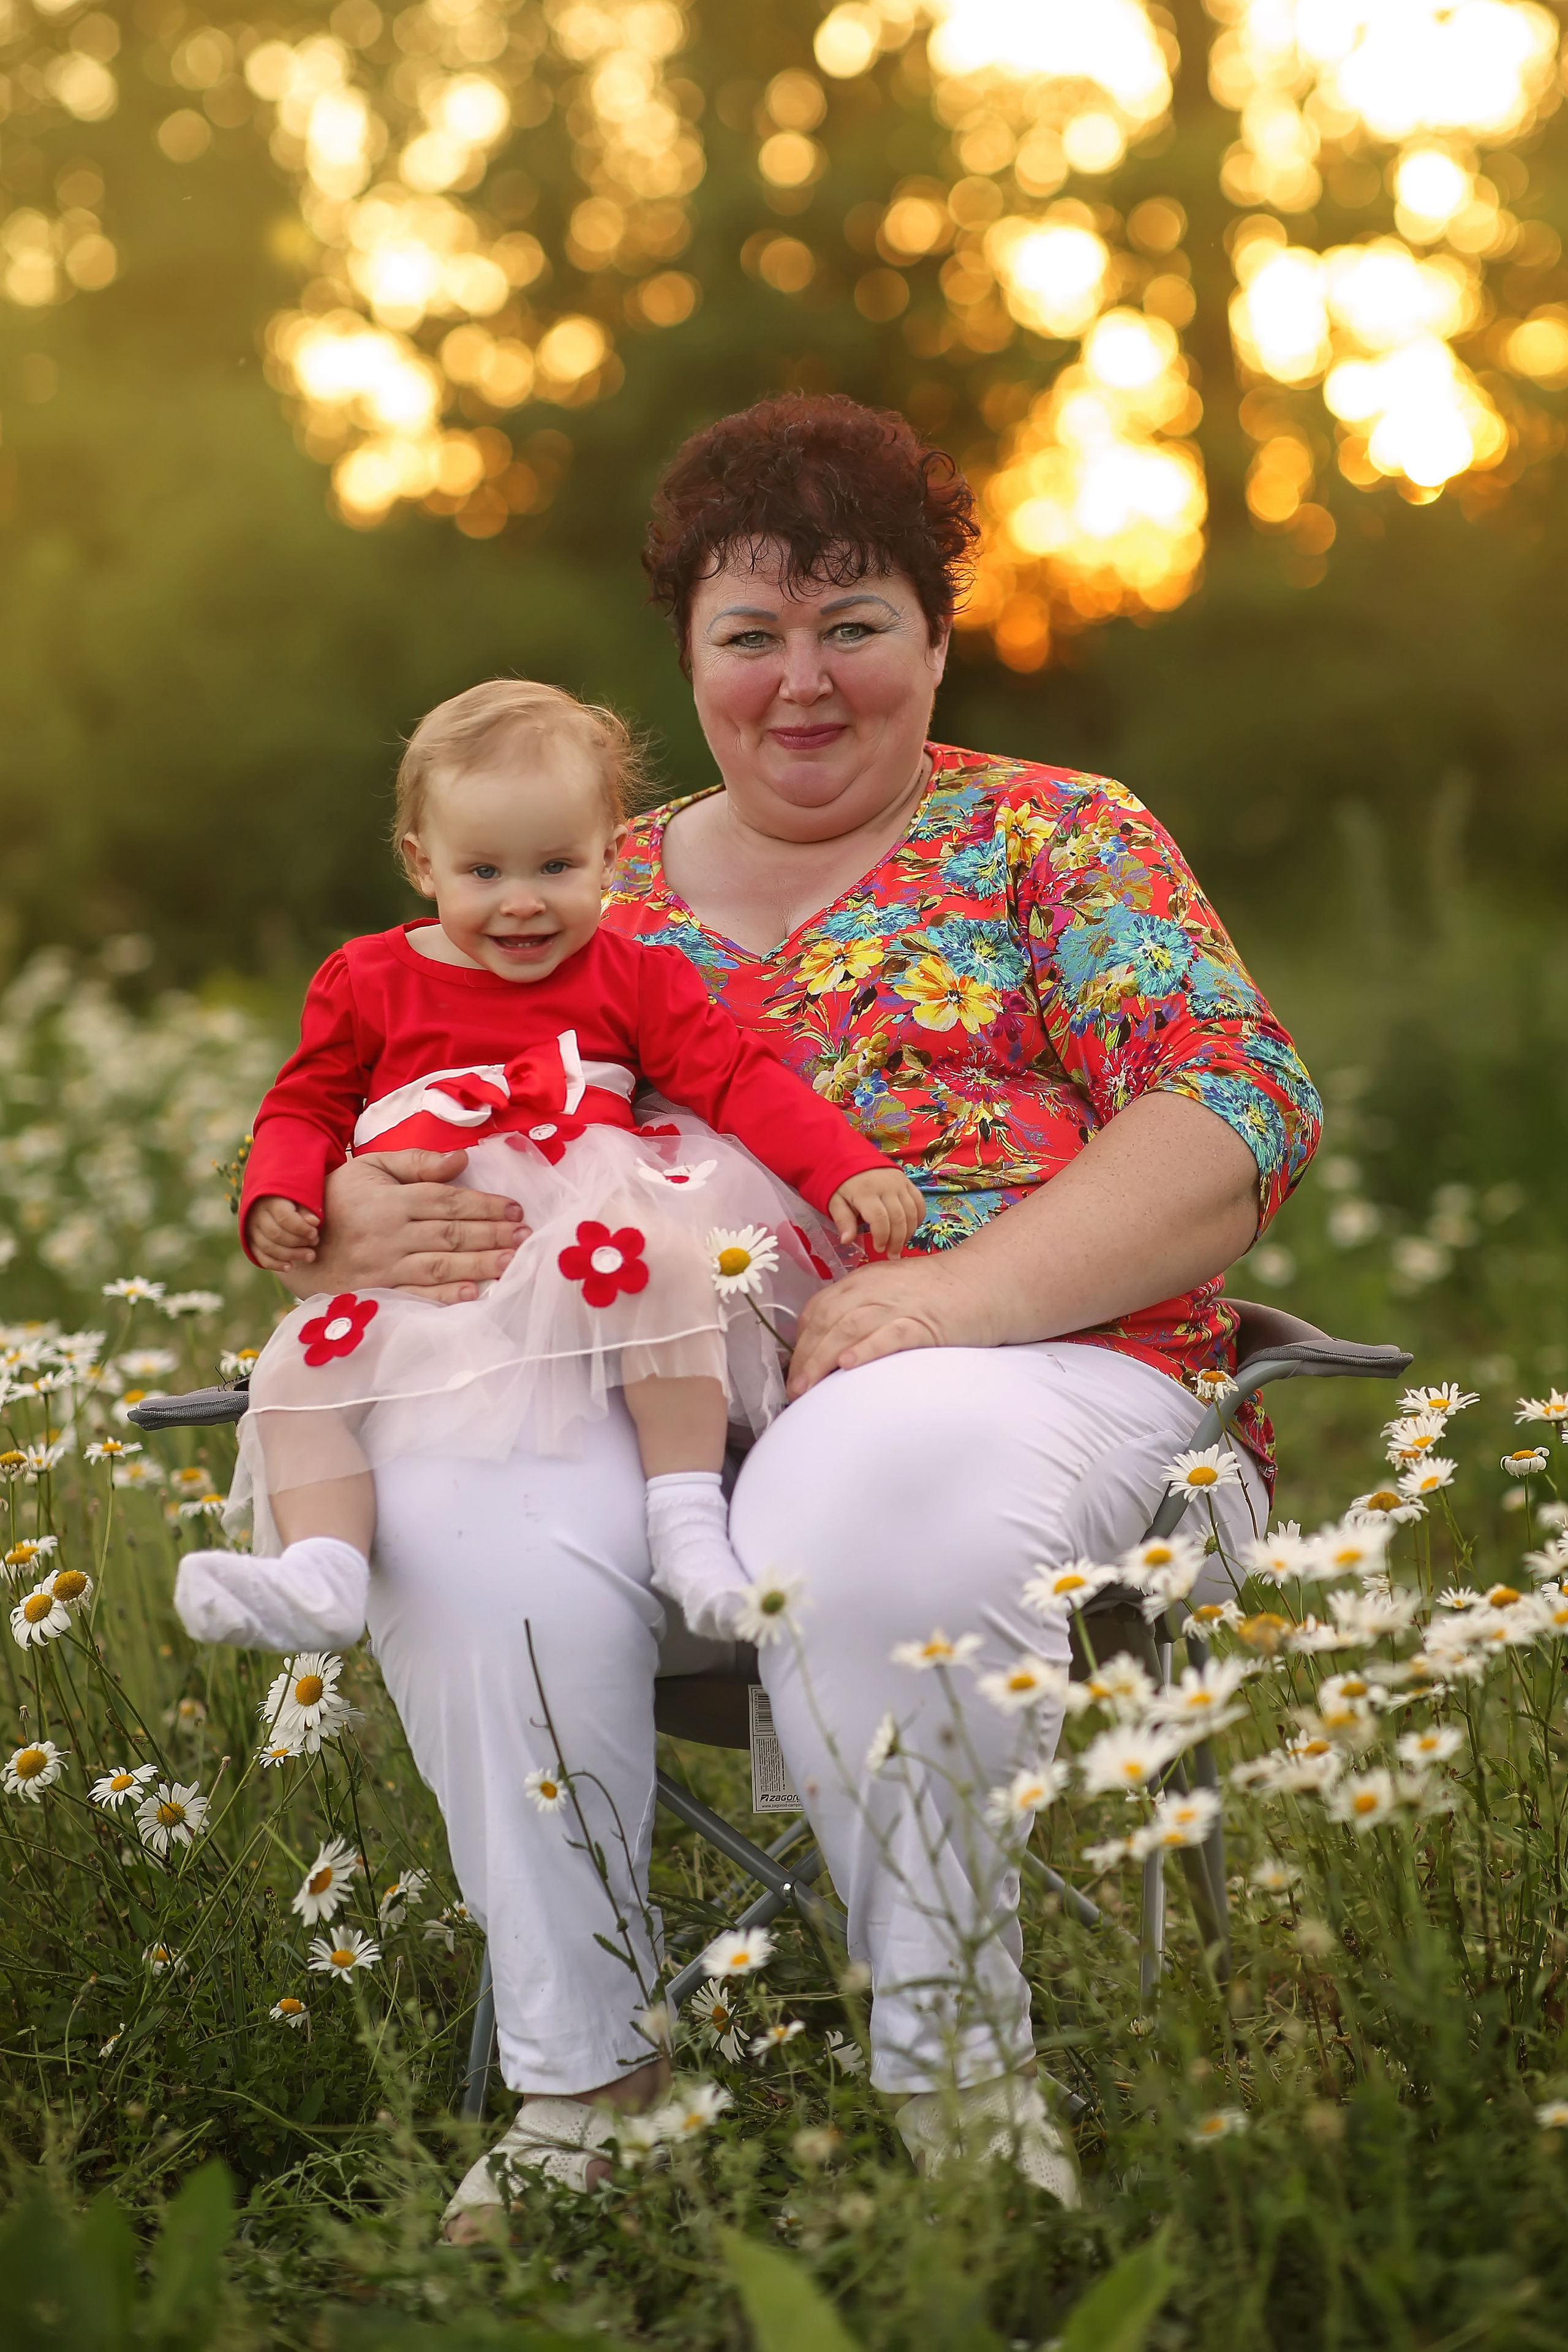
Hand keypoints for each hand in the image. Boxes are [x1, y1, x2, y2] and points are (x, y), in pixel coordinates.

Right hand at [246, 1195, 320, 1272]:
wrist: (271, 1199)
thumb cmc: (292, 1198)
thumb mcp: (300, 1197)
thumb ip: (307, 1209)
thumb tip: (314, 1222)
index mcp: (270, 1200)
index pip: (284, 1217)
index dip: (301, 1228)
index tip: (314, 1233)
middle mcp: (257, 1215)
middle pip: (276, 1234)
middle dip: (298, 1242)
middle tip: (315, 1243)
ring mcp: (251, 1229)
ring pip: (268, 1247)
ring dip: (291, 1255)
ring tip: (310, 1256)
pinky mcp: (250, 1242)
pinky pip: (260, 1257)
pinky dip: (275, 1264)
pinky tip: (290, 1267)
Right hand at [275, 1149, 526, 1303]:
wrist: (295, 1238)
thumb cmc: (339, 1197)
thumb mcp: (371, 1167)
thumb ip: (417, 1162)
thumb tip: (461, 1160)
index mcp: (390, 1199)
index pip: (446, 1201)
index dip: (483, 1205)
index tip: (515, 1209)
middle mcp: (388, 1233)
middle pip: (449, 1233)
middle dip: (492, 1234)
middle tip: (526, 1235)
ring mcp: (382, 1266)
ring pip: (439, 1264)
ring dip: (479, 1264)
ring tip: (512, 1262)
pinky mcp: (376, 1291)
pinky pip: (415, 1294)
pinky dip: (444, 1295)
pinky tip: (473, 1292)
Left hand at [787, 1253, 981, 1397]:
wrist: (986, 1282)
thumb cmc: (938, 1293)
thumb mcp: (891, 1290)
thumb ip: (863, 1308)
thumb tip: (832, 1344)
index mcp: (864, 1281)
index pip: (819, 1308)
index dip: (801, 1340)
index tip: (793, 1368)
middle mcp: (876, 1289)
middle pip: (828, 1320)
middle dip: (805, 1355)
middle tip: (794, 1388)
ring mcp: (900, 1305)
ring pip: (849, 1327)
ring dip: (823, 1358)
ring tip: (808, 1386)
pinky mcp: (926, 1323)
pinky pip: (890, 1335)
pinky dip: (866, 1349)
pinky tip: (848, 1365)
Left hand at [828, 1168, 926, 1258]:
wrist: (852, 1158)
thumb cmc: (842, 1184)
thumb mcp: (835, 1202)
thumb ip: (843, 1221)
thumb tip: (846, 1241)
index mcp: (866, 1192)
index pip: (880, 1219)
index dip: (882, 1237)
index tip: (879, 1249)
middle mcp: (886, 1187)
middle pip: (898, 1218)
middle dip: (897, 1240)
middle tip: (892, 1254)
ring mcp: (900, 1183)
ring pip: (912, 1212)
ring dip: (908, 1232)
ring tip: (900, 1245)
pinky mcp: (907, 1182)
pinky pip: (919, 1202)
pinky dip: (918, 1218)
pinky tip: (910, 1229)